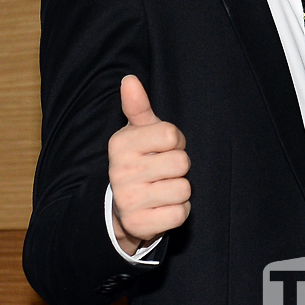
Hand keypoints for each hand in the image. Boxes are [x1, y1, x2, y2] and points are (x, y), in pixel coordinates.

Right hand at [108, 75, 190, 255]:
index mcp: (121, 144)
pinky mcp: (139, 225)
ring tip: (163, 188)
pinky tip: (163, 206)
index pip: (172, 135)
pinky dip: (179, 210)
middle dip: (179, 166)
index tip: (163, 148)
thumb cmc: (140, 159)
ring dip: (180, 189)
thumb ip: (138, 105)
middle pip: (181, 162)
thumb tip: (129, 79)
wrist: (123, 206)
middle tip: (164, 170)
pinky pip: (181, 213)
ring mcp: (128, 200)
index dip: (176, 142)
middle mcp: (120, 172)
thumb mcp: (139, 131)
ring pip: (184, 189)